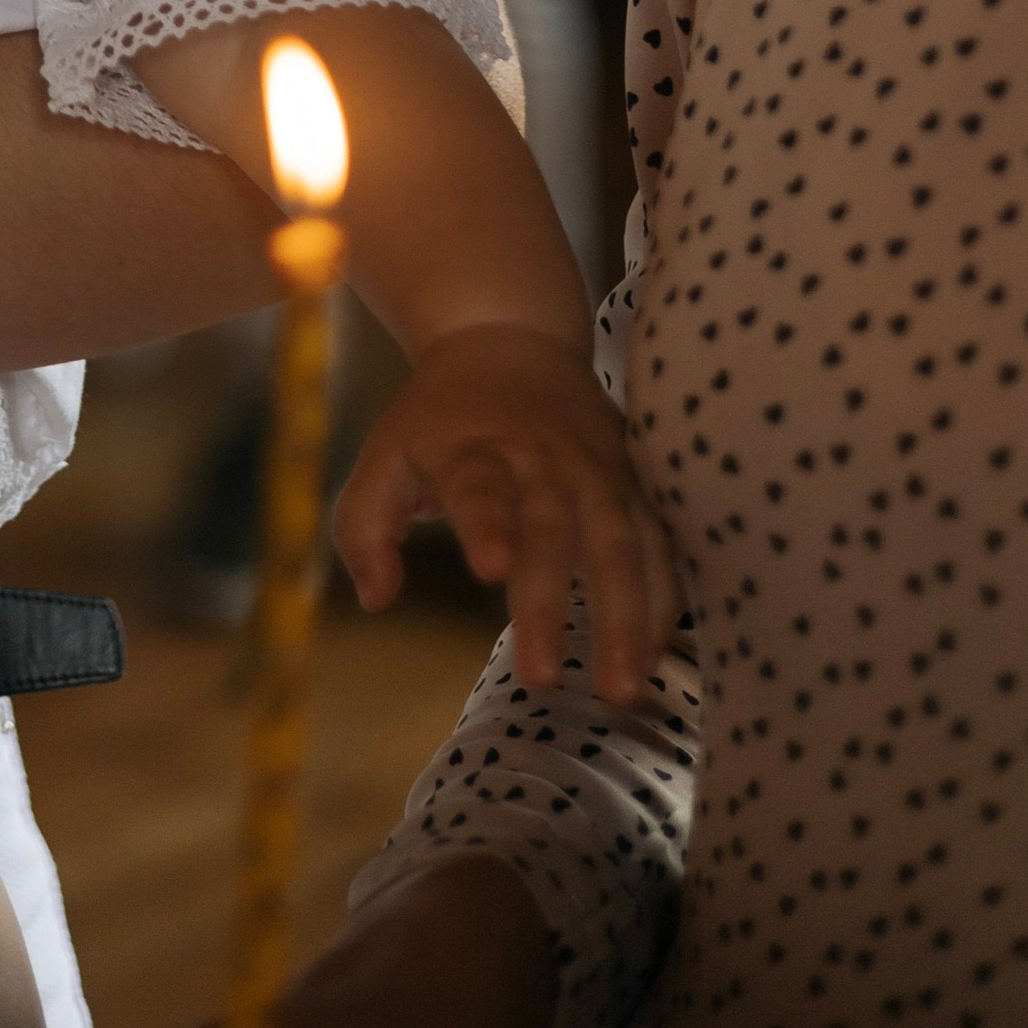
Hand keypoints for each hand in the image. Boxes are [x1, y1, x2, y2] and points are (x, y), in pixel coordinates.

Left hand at [334, 326, 677, 698]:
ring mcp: (595, 470)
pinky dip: (662, 600)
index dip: (487, 521)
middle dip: (549, 601)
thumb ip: (365, 529)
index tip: (489, 566)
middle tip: (543, 677)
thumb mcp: (384, 456)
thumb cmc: (439, 421)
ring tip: (621, 688)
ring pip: (619, 540)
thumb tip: (377, 599)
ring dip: (625, 615)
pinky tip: (654, 656)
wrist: (508, 340)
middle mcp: (539, 458)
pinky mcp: (634, 483)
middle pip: (551, 526)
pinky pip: (657, 544)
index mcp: (470, 448)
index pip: (478, 484)